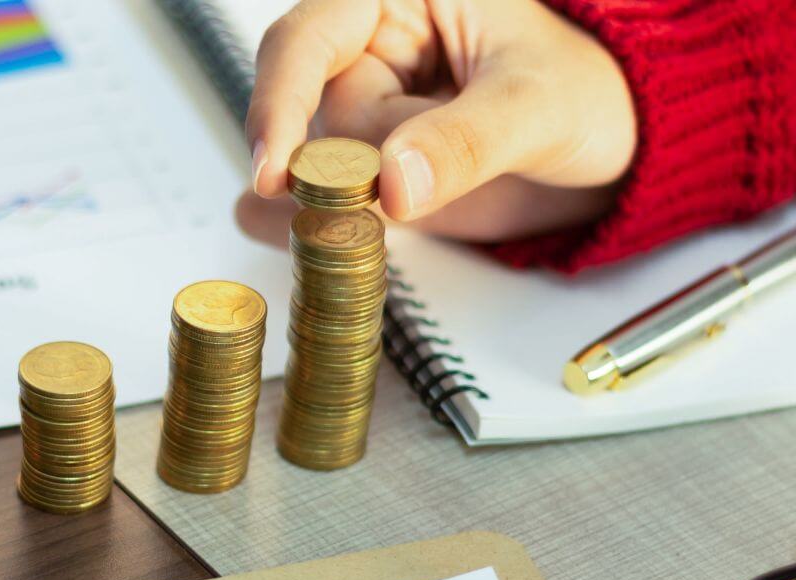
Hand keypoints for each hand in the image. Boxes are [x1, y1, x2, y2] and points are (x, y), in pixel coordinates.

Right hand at [238, 0, 636, 247]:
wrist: (607, 145)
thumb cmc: (585, 91)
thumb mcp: (539, 107)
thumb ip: (467, 142)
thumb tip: (392, 186)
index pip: (307, 40)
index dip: (280, 102)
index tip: (275, 173)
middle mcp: (366, 48)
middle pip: (311, 117)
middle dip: (346, 168)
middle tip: (399, 198)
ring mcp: (361, 111)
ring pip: (318, 169)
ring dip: (355, 203)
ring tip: (436, 194)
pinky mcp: (364, 167)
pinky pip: (319, 202)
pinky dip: (323, 227)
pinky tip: (309, 237)